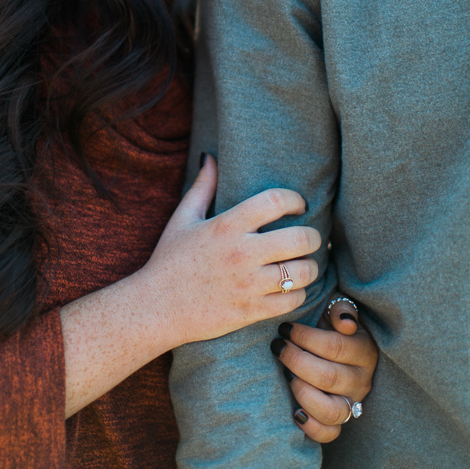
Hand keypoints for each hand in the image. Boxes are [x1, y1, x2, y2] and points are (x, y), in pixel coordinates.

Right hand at [141, 155, 321, 347]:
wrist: (156, 308)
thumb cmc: (169, 260)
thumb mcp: (183, 218)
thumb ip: (202, 186)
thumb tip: (210, 157)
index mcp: (227, 225)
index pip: (275, 201)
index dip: (296, 200)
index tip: (298, 205)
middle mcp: (242, 253)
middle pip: (300, 238)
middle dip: (313, 236)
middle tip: (309, 237)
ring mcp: (248, 284)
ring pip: (302, 272)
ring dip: (309, 267)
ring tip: (303, 264)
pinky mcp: (251, 311)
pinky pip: (292, 300)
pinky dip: (298, 293)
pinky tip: (291, 287)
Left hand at [270, 298, 377, 441]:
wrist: (335, 350)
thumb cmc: (330, 326)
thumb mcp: (337, 310)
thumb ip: (342, 309)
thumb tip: (345, 323)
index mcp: (364, 350)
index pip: (335, 347)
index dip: (305, 337)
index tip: (284, 329)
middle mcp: (362, 380)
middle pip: (329, 377)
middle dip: (296, 360)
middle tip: (278, 347)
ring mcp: (352, 404)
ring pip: (331, 410)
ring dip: (302, 392)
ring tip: (286, 374)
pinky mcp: (341, 423)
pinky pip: (329, 434)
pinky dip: (310, 426)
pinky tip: (294, 410)